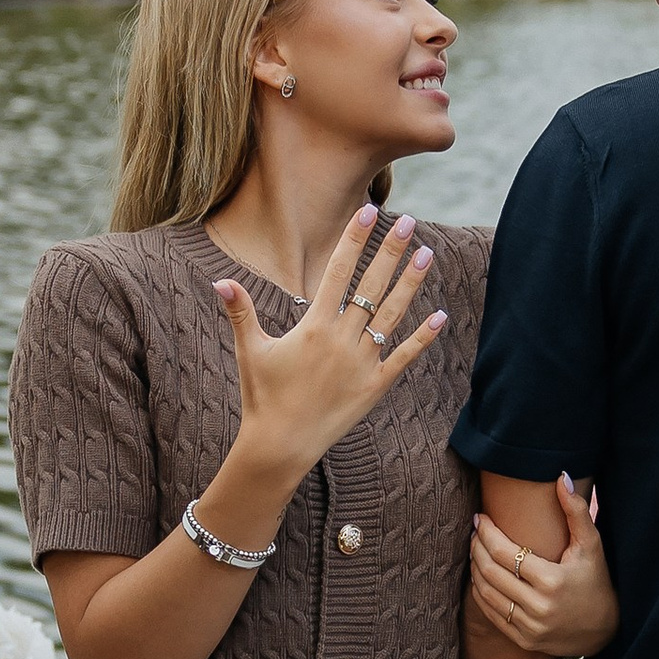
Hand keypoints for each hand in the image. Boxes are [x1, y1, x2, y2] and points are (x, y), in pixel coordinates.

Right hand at [213, 206, 444, 489]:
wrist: (280, 446)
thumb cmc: (262, 397)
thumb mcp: (250, 350)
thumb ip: (241, 311)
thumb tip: (219, 280)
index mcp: (314, 326)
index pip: (338, 271)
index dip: (353, 239)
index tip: (369, 212)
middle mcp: (342, 340)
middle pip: (371, 286)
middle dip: (391, 251)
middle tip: (410, 221)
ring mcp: (362, 363)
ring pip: (392, 316)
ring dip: (410, 283)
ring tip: (427, 254)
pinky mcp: (375, 387)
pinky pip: (404, 358)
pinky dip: (422, 338)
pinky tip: (439, 315)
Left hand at [468, 474, 614, 657]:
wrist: (605, 630)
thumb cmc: (596, 580)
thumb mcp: (591, 545)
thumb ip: (576, 510)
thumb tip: (561, 477)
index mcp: (552, 581)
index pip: (505, 552)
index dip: (487, 533)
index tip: (480, 518)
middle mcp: (538, 607)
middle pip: (491, 571)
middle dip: (477, 547)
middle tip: (474, 532)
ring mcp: (530, 627)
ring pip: (486, 593)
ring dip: (476, 568)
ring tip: (475, 550)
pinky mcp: (524, 640)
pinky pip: (491, 614)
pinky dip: (480, 593)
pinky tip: (480, 576)